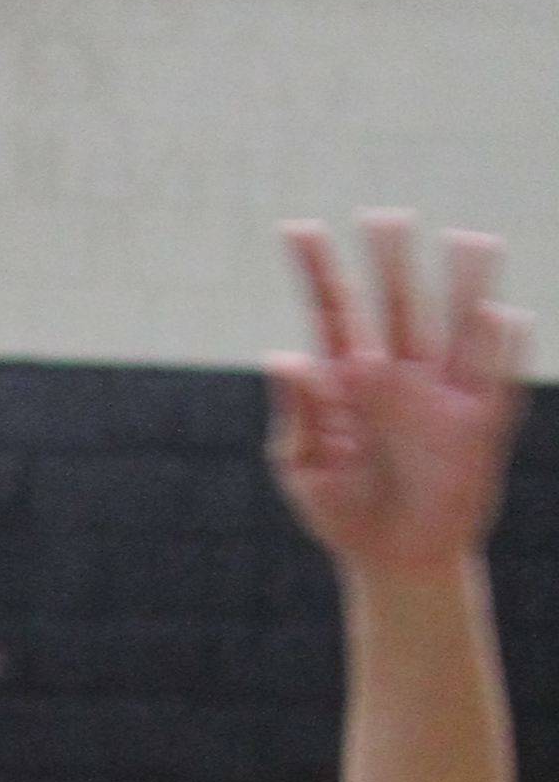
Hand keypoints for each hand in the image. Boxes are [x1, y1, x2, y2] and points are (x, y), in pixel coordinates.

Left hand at [269, 216, 528, 578]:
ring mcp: (441, 395)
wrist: (396, 564)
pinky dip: (500, 346)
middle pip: (395, 304)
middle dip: (389, 262)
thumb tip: (281, 355)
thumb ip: (298, 415)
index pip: (332, 313)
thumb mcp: (306, 470)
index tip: (295, 229)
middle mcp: (397, 375)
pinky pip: (494, 378)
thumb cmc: (344, 514)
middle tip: (384, 217)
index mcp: (347, 380)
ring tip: (468, 240)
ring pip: (455, 326)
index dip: (316, 271)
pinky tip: (501, 315)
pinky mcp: (478, 425)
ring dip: (463, 285)